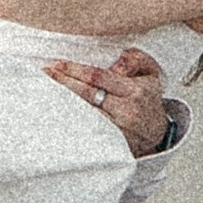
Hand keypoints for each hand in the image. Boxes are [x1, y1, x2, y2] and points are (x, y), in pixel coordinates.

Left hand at [49, 46, 174, 156]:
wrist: (156, 132)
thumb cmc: (147, 98)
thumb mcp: (150, 73)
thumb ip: (135, 59)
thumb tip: (116, 62)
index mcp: (134, 91)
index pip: (99, 77)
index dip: (76, 70)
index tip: (58, 64)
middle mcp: (125, 111)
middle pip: (87, 94)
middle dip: (64, 82)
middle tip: (46, 72)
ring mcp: (117, 130)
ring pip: (84, 113)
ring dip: (63, 102)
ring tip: (45, 90)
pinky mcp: (110, 143)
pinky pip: (86, 129)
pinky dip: (70, 120)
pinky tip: (56, 112)